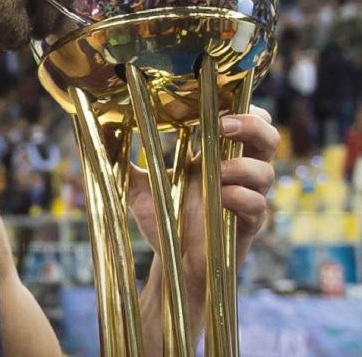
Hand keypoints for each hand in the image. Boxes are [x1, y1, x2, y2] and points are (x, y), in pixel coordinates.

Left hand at [127, 105, 278, 289]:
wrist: (171, 263)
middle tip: (222, 125)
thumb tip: (93, 130)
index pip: (245, 119)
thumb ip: (120, 159)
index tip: (215, 99)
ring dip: (243, 166)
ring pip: (267, 171)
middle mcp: (236, 172)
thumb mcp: (138, 186)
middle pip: (268, 136)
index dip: (240, 106)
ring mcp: (246, 198)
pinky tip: (222, 197)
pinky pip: (258, 207)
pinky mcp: (248, 226)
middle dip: (252, 125)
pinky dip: (242, 198)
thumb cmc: (162, 219)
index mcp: (214, 154)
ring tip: (215, 172)